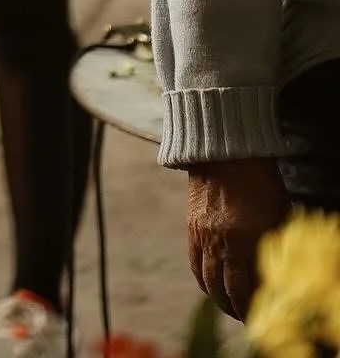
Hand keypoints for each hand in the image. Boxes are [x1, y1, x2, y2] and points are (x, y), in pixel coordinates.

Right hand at [186, 157, 288, 319]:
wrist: (224, 151)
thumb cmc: (260, 180)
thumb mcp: (277, 214)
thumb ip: (275, 245)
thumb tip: (277, 273)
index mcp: (243, 240)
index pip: (244, 288)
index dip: (251, 307)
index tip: (261, 315)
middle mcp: (219, 241)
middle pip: (223, 289)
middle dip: (234, 308)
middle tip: (245, 317)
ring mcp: (201, 234)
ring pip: (205, 279)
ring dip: (217, 297)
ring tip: (227, 305)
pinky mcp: (190, 226)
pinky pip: (193, 262)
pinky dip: (201, 279)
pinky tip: (209, 284)